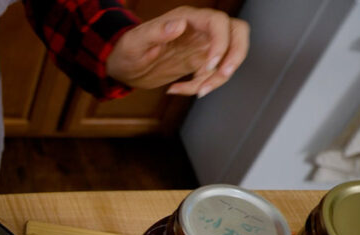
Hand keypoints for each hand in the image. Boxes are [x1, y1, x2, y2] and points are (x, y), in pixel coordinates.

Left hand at [106, 6, 248, 97]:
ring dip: (219, 77)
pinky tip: (176, 89)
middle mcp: (199, 29)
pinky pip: (214, 72)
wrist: (123, 65)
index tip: (211, 65)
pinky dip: (203, 85)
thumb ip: (156, 32)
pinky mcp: (199, 62)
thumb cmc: (126, 50)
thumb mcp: (136, 42)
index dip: (222, 42)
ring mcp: (202, 45)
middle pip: (236, 33)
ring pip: (230, 55)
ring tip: (195, 91)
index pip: (218, 22)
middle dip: (235, 55)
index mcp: (186, 18)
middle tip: (221, 75)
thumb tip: (180, 25)